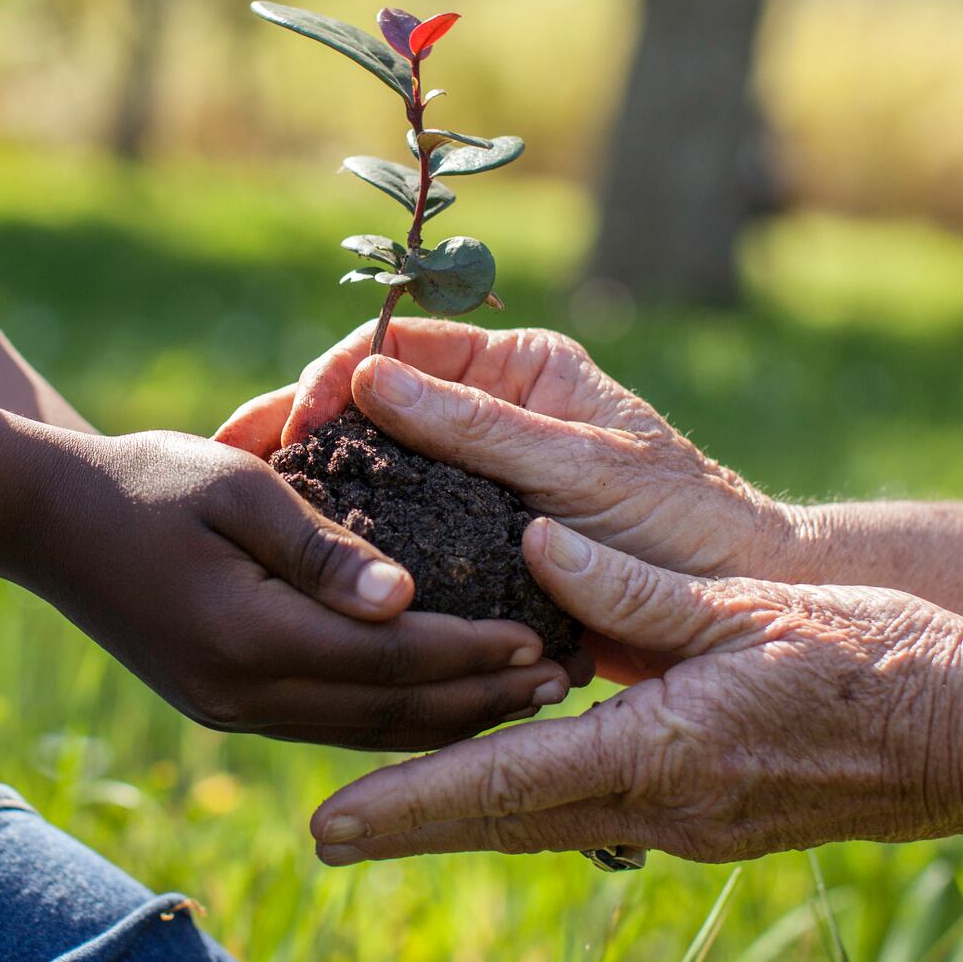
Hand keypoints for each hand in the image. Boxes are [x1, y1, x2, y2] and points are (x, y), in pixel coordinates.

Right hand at [30, 430, 574, 751]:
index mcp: (248, 635)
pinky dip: (395, 715)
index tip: (543, 639)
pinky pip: (329, 722)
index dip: (471, 653)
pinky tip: (441, 700)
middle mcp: (242, 694)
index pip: (388, 658)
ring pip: (362, 730)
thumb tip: (408, 600)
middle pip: (387, 713)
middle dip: (479, 700)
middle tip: (561, 683)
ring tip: (522, 700)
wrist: (47, 521)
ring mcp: (230, 709)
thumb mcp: (240, 487)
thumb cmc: (148, 480)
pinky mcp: (225, 705)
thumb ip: (325, 547)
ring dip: (446, 719)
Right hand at [216, 320, 797, 585]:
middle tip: (230, 458)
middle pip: (373, 407)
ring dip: (319, 490)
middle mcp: (489, 412)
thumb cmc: (679, 523)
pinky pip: (400, 533)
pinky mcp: (473, 540)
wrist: (732, 612)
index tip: (289, 421)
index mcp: (517, 367)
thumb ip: (474, 425)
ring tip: (246, 512)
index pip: (399, 349)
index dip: (333, 377)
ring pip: (377, 472)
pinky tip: (303, 562)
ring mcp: (476, 478)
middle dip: (303, 431)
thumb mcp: (576, 467)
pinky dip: (356, 545)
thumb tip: (367, 378)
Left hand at [308, 518, 962, 860]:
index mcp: (664, 755)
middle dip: (413, 827)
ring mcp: (692, 824)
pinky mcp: (716, 817)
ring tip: (389, 804)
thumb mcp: (750, 609)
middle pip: (508, 823)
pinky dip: (538, 796)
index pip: (506, 786)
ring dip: (469, 813)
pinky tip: (510, 768)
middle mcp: (666, 808)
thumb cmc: (883, 663)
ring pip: (551, 820)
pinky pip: (600, 809)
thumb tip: (537, 547)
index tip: (328, 825)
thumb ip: (635, 590)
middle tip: (326, 836)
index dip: (409, 805)